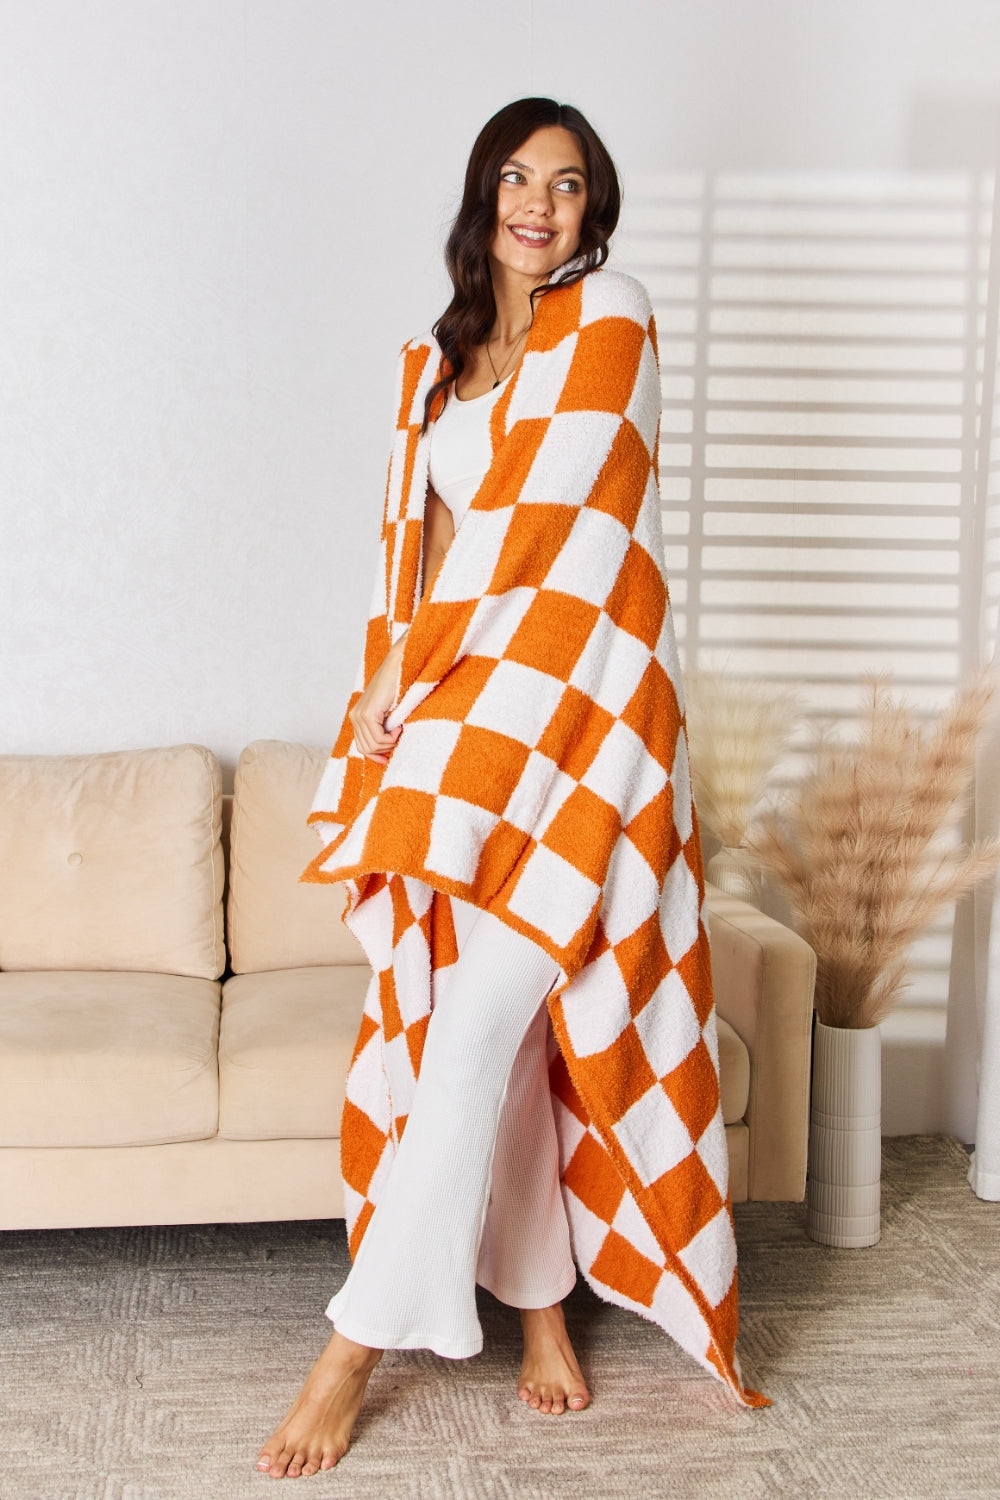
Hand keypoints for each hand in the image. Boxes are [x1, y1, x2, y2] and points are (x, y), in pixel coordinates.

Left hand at [349, 640, 404, 763]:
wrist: (399, 666)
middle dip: (384, 749)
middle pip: (366, 749)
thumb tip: (384, 753)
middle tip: (398, 737)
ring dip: (389, 743)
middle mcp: (354, 717)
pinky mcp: (367, 714)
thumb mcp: (389, 713)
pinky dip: (391, 738)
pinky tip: (398, 727)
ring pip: (372, 745)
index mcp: (357, 717)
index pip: (362, 746)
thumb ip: (383, 728)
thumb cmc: (399, 687)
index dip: (375, 756)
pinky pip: (378, 738)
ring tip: (399, 730)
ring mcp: (359, 715)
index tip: (387, 760)